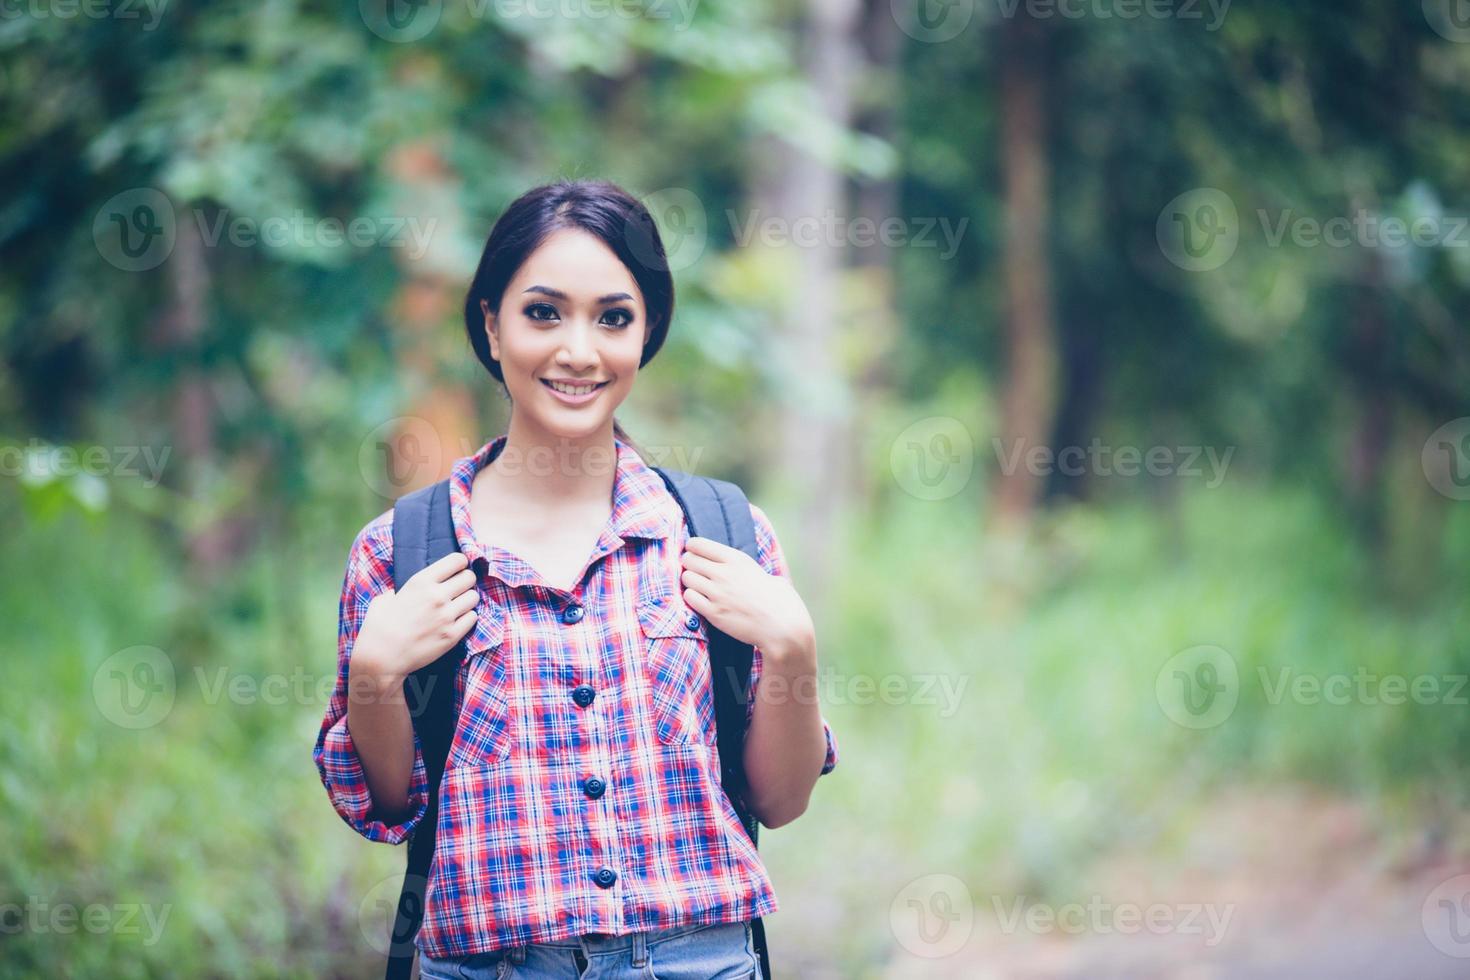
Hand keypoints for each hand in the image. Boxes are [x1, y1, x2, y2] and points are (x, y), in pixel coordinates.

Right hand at [352, 552, 478, 682]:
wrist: (381, 658)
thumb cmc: (378, 628)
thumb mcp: (383, 599)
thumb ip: (396, 591)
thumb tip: (396, 593)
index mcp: (421, 581)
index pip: (457, 560)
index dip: (460, 564)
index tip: (457, 569)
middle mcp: (437, 596)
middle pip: (470, 577)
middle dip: (466, 581)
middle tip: (458, 589)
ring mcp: (446, 616)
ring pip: (474, 597)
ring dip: (467, 600)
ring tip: (457, 606)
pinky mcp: (452, 635)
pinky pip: (473, 618)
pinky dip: (467, 618)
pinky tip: (456, 621)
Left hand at [678, 536, 813, 660]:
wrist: (782, 627)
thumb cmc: (779, 600)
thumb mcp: (762, 572)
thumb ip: (742, 567)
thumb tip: (736, 566)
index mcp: (736, 559)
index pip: (698, 543)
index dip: (692, 548)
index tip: (694, 553)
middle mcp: (724, 573)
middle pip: (688, 559)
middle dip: (689, 564)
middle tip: (696, 571)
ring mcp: (717, 593)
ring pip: (686, 578)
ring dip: (690, 581)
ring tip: (699, 586)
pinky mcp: (714, 612)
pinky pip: (689, 598)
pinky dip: (692, 598)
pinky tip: (701, 600)